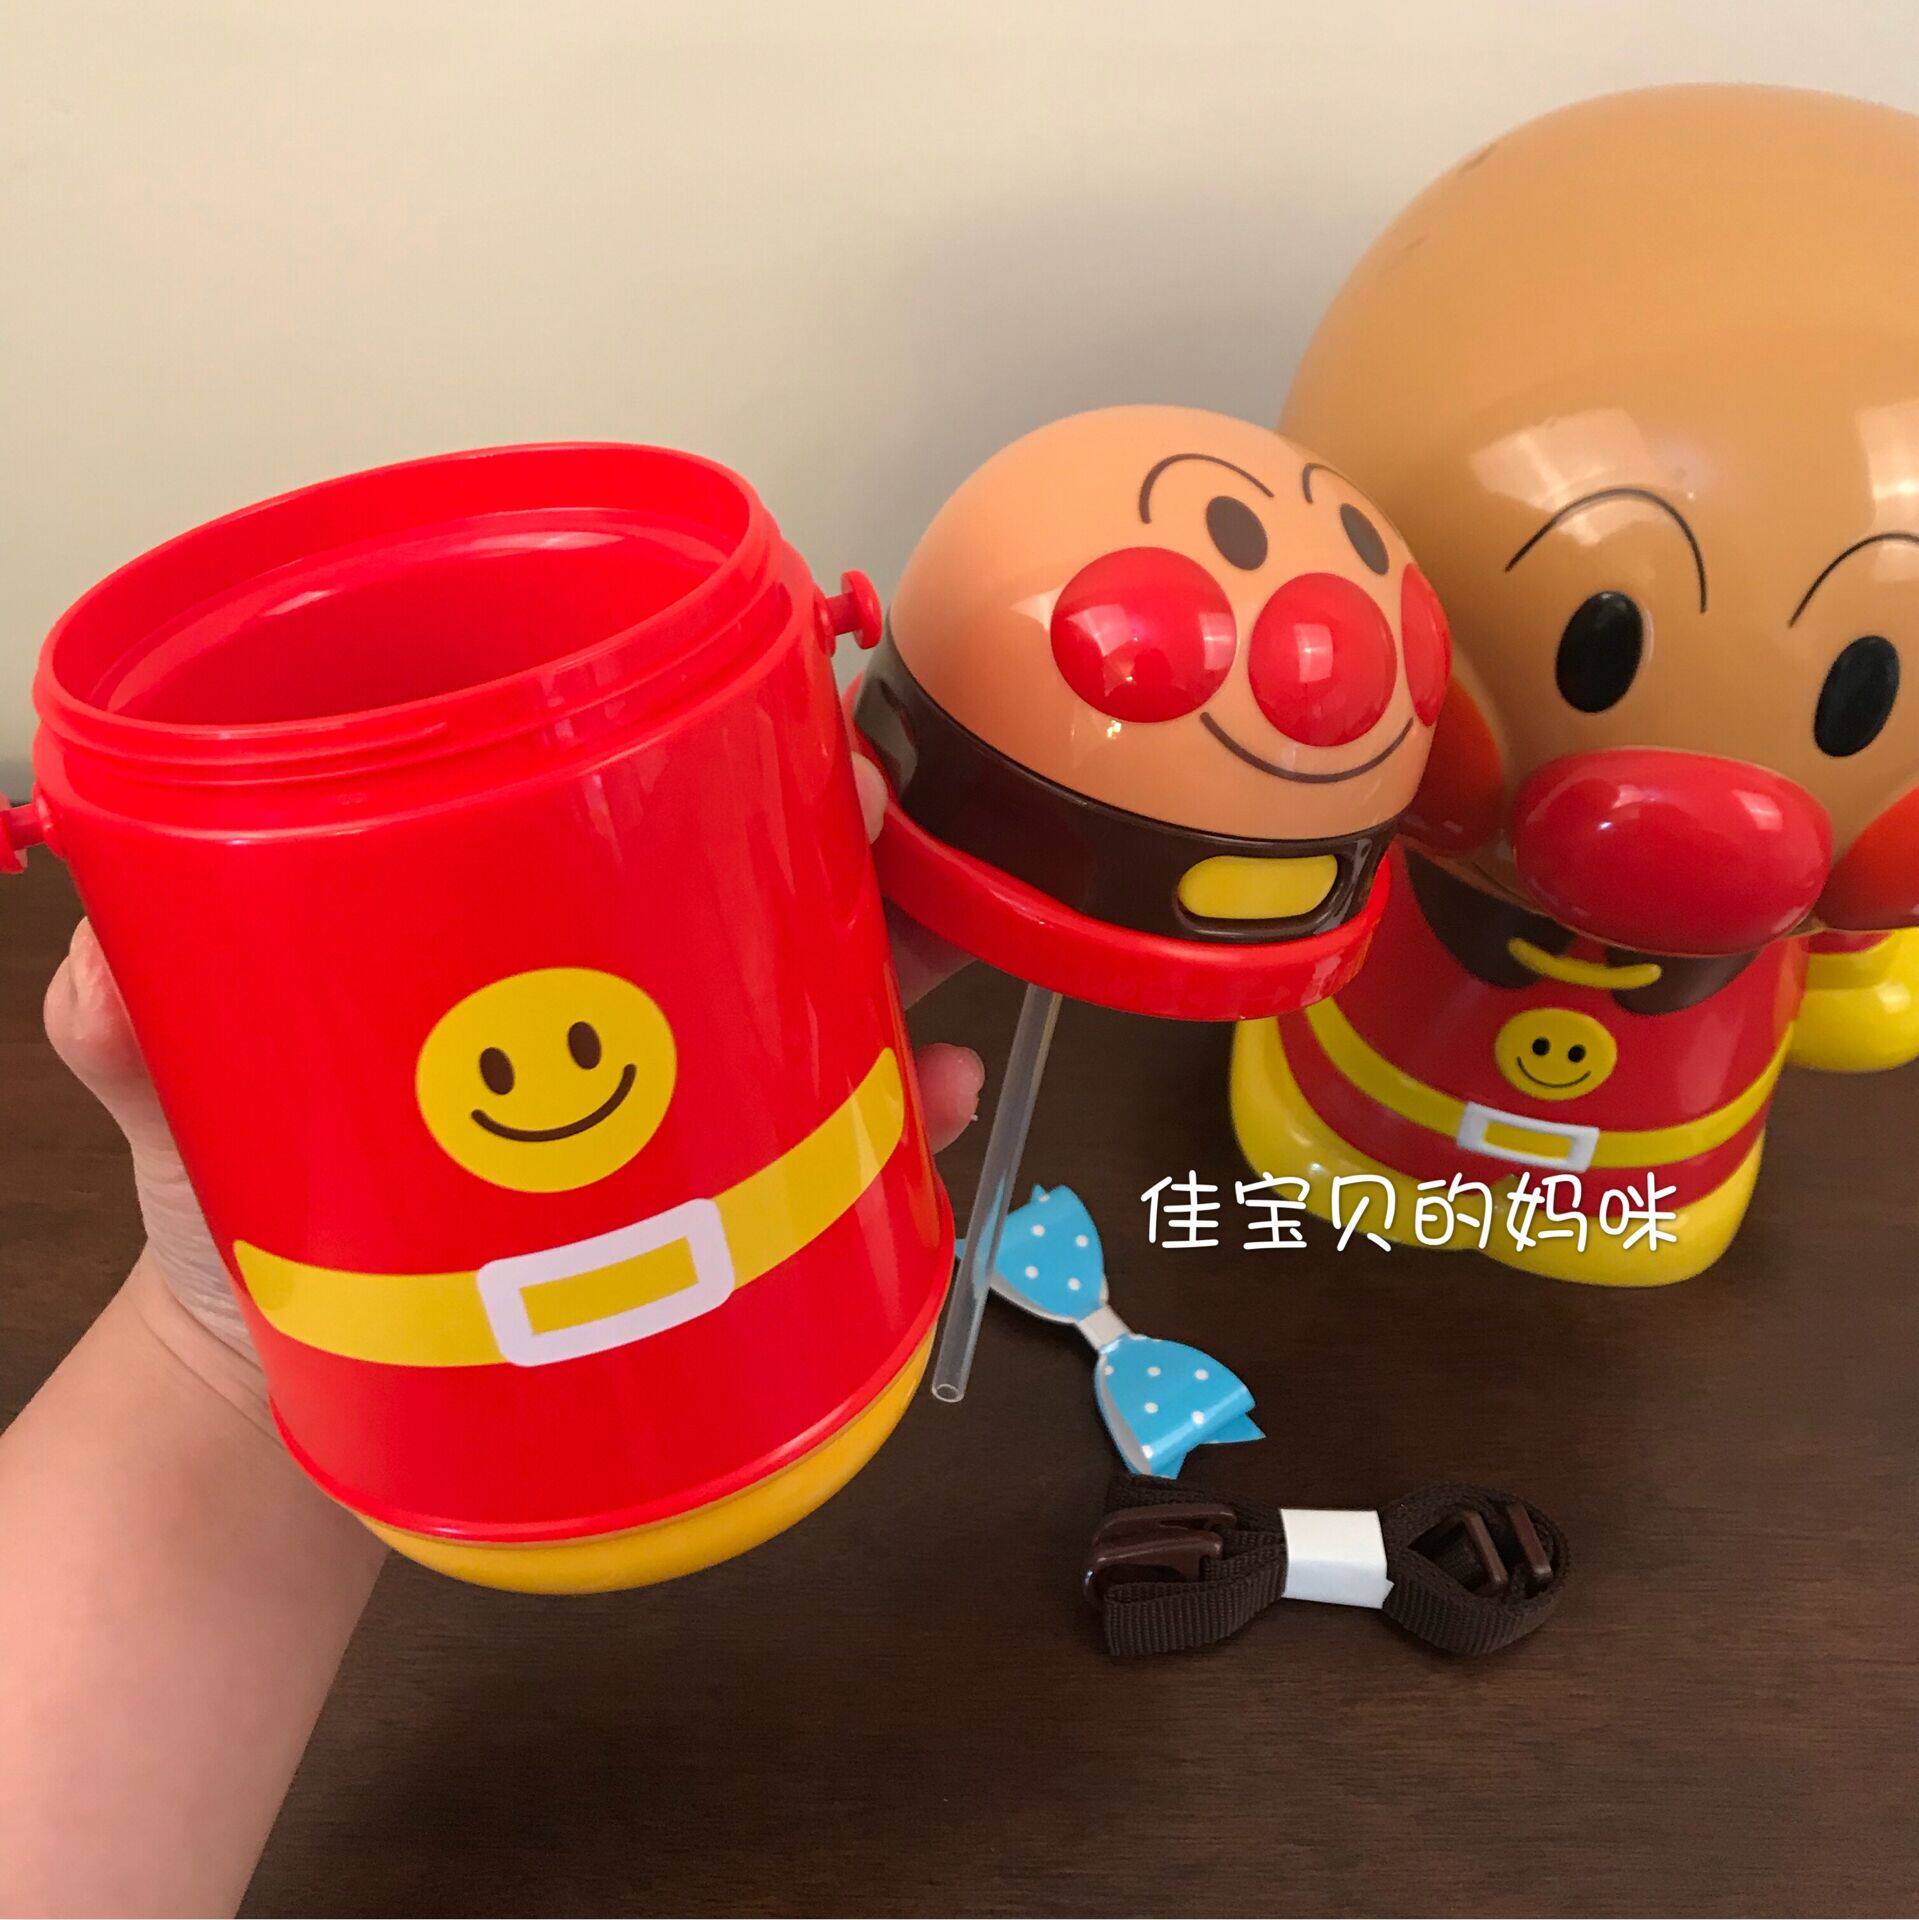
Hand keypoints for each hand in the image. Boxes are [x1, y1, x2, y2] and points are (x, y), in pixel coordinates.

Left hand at [42, 787, 978, 1362]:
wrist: (292, 1396)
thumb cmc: (236, 1220)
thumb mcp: (170, 1101)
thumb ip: (122, 1030)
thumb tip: (100, 959)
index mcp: (506, 923)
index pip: (624, 787)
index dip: (715, 730)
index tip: (773, 709)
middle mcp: (609, 982)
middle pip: (757, 863)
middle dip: (837, 824)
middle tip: (867, 820)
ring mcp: (673, 1086)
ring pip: (825, 980)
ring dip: (904, 952)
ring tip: (933, 965)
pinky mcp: (719, 1190)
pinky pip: (839, 1138)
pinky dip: (905, 1117)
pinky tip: (933, 1108)